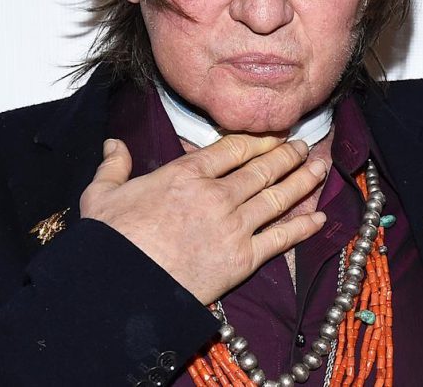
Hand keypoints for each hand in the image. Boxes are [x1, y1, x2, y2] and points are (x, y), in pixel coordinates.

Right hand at [79, 135, 326, 303]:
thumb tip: (113, 145)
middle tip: (304, 145)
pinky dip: (304, 227)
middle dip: (288, 155)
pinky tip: (320, 217)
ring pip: (278, 197)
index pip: (233, 148)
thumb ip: (114, 167)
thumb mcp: (102, 196)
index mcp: (186, 174)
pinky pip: (282, 238)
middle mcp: (217, 195)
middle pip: (263, 169)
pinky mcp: (243, 258)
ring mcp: (234, 226)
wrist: (121, 288)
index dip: (259, 139)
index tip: (274, 134)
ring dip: (303, 181)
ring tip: (320, 168)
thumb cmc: (109, 241)